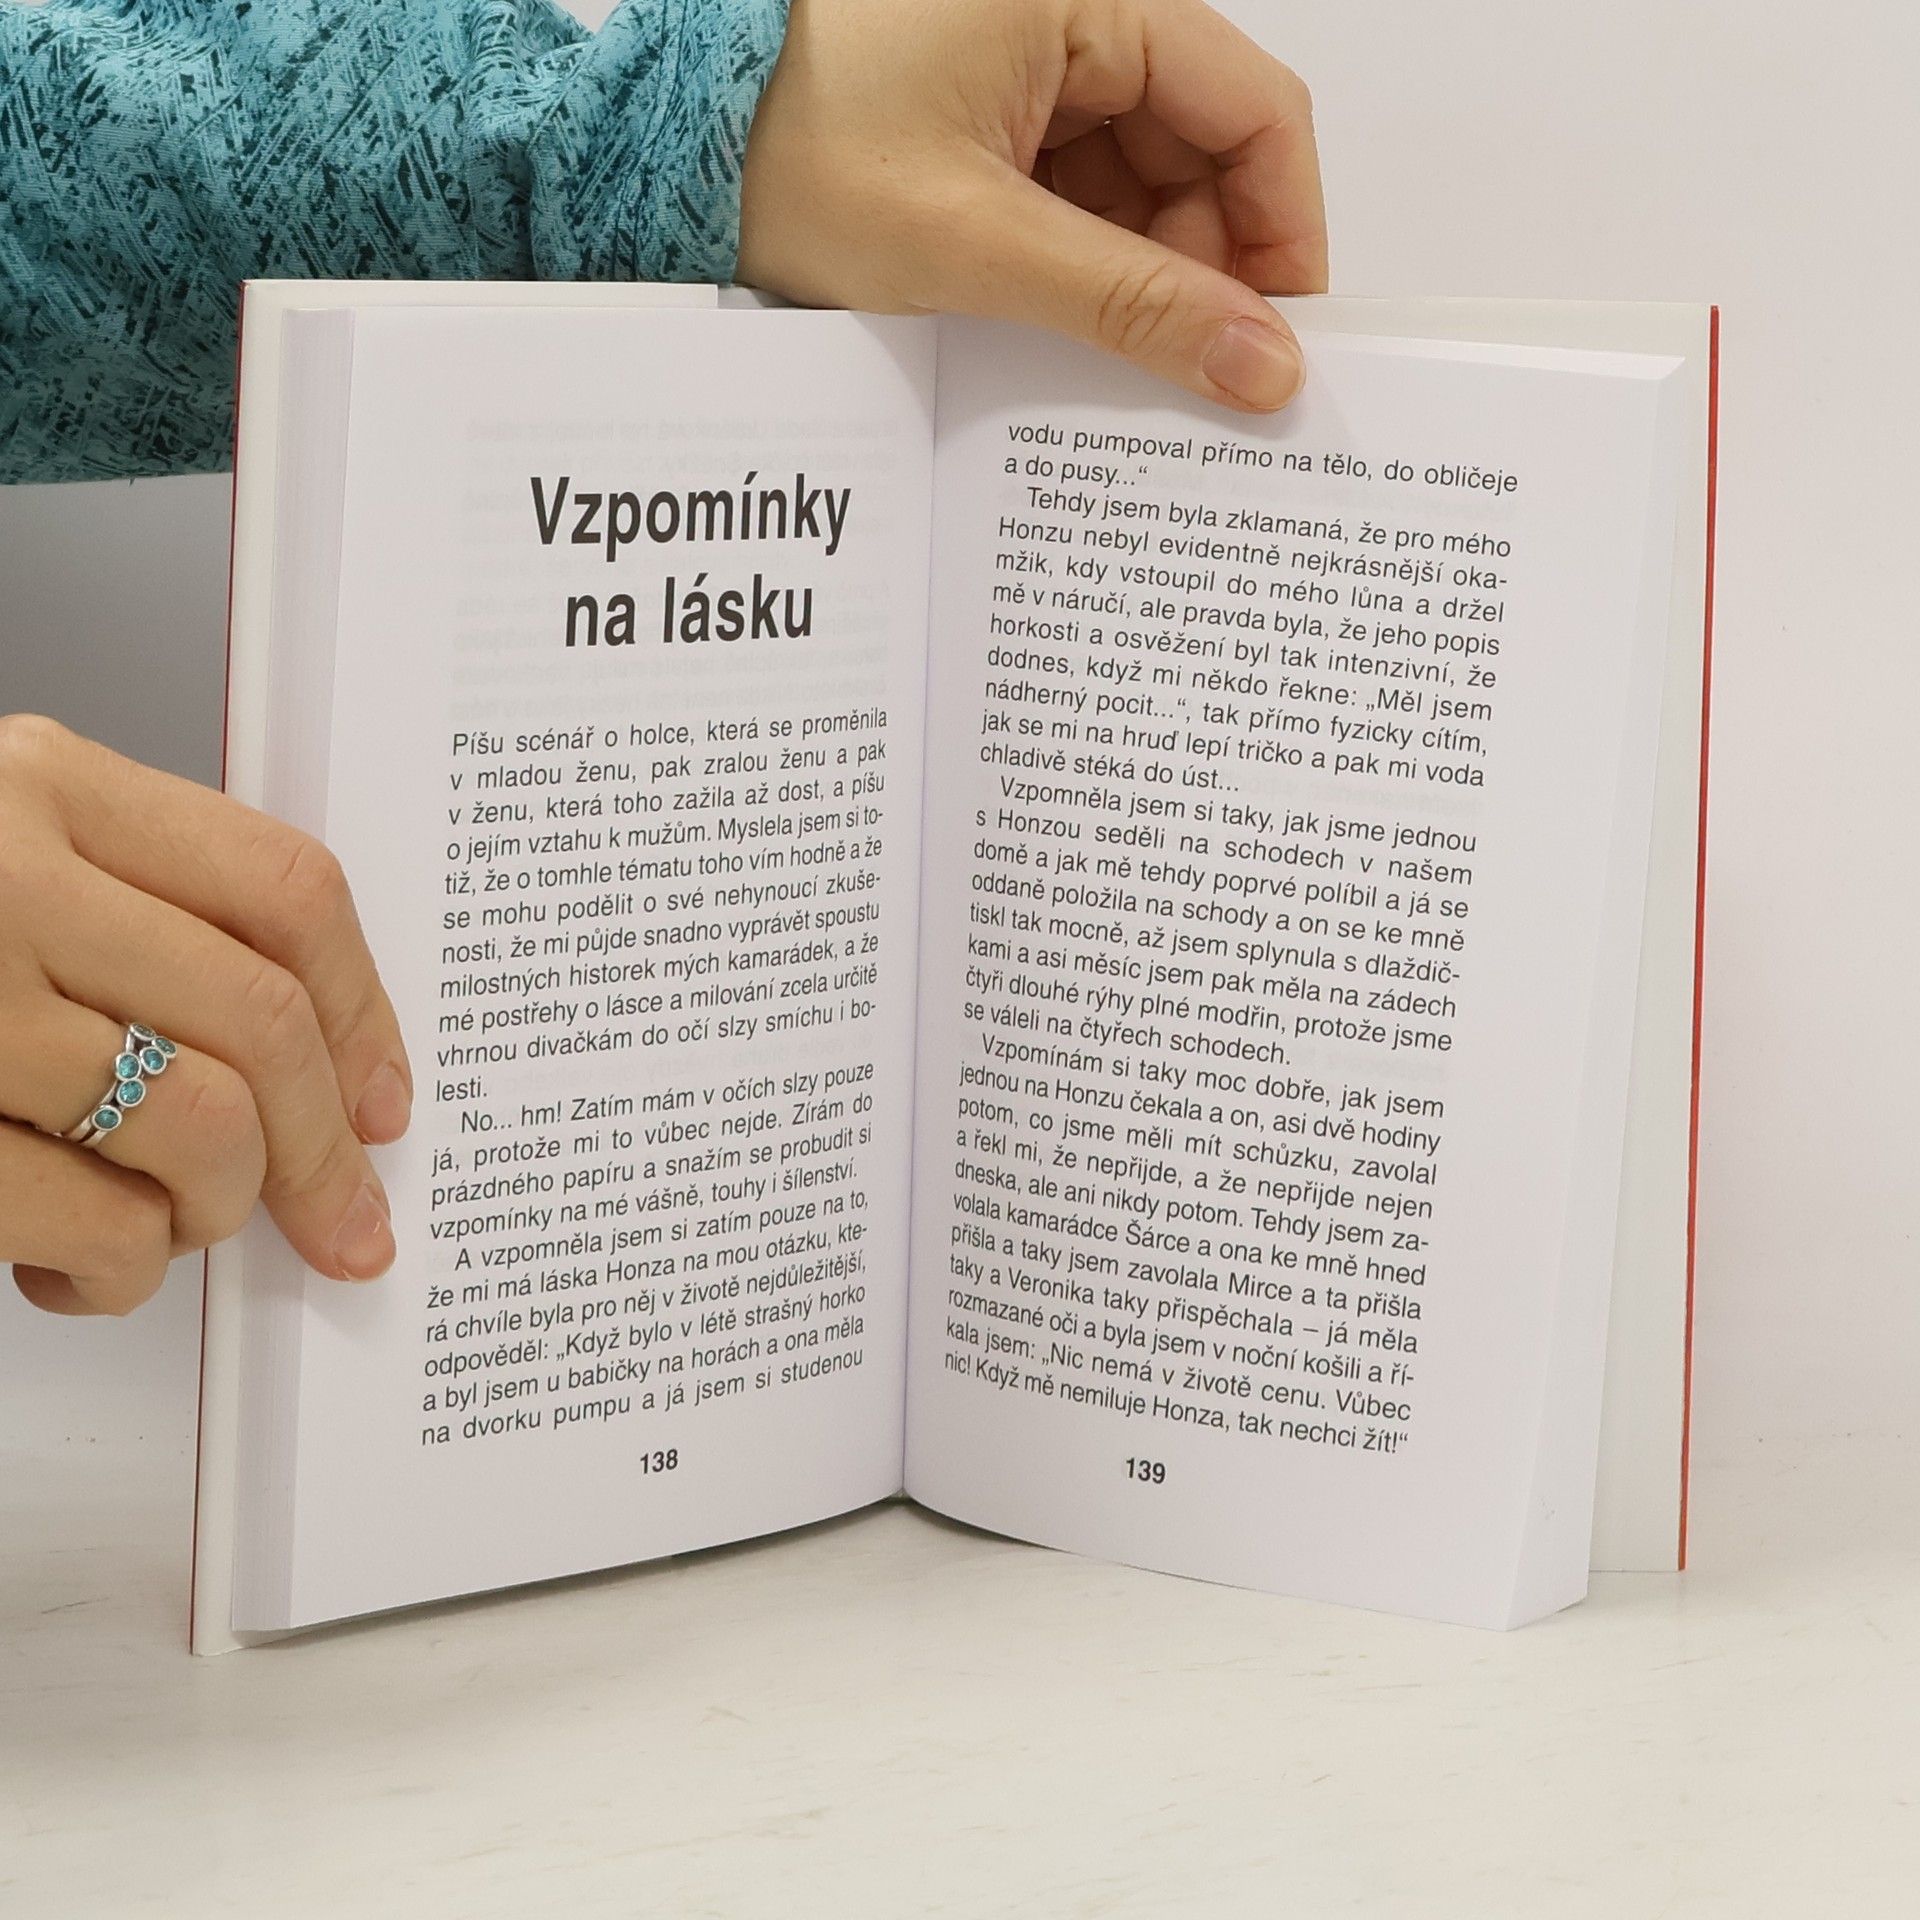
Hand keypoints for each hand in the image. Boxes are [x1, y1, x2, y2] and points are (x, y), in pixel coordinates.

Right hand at [0, 716, 410, 1314]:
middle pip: (261, 1023)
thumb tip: (318, 1065)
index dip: (365, 1014)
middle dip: (326, 1154)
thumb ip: (130, 916)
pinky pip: (94, 1218)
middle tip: (341, 1220)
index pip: (284, 891)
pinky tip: (81, 1263)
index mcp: (43, 785)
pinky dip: (120, 1268)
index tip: (385, 1102)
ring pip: (198, 1126)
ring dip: (213, 1211)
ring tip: (170, 1227)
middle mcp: (0, 872)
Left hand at [739, 0, 1326, 409]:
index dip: (1283, 233)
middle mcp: (1073, 17)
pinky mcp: (996, 119)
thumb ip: (1128, 305)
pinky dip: (1087, 270)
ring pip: (1144, 188)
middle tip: (1193, 384)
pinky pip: (1082, 197)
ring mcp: (1034, 68)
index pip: (1253, 110)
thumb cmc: (788, 156)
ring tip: (1113, 369)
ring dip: (1142, 283)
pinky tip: (1067, 333)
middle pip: (1204, 155)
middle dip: (1204, 273)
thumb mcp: (975, 243)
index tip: (1280, 342)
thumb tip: (1258, 362)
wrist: (662, 158)